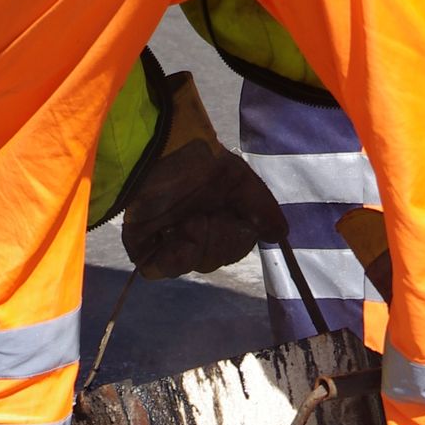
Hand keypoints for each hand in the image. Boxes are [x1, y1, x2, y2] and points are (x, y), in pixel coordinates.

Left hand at [121, 74, 288, 278]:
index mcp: (216, 216)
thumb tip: (280, 234)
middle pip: (216, 259)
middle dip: (217, 239)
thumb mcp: (239, 180)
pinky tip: (172, 234)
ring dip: (196, 242)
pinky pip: (162, 270)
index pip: (235, 247)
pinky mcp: (143, 248)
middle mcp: (193, 231)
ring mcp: (167, 241)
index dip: (236, 237)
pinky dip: (173, 257)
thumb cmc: (198, 162)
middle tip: (205, 215)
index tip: (234, 217)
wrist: (157, 154)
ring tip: (186, 219)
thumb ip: (262, 208)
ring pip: (194, 265)